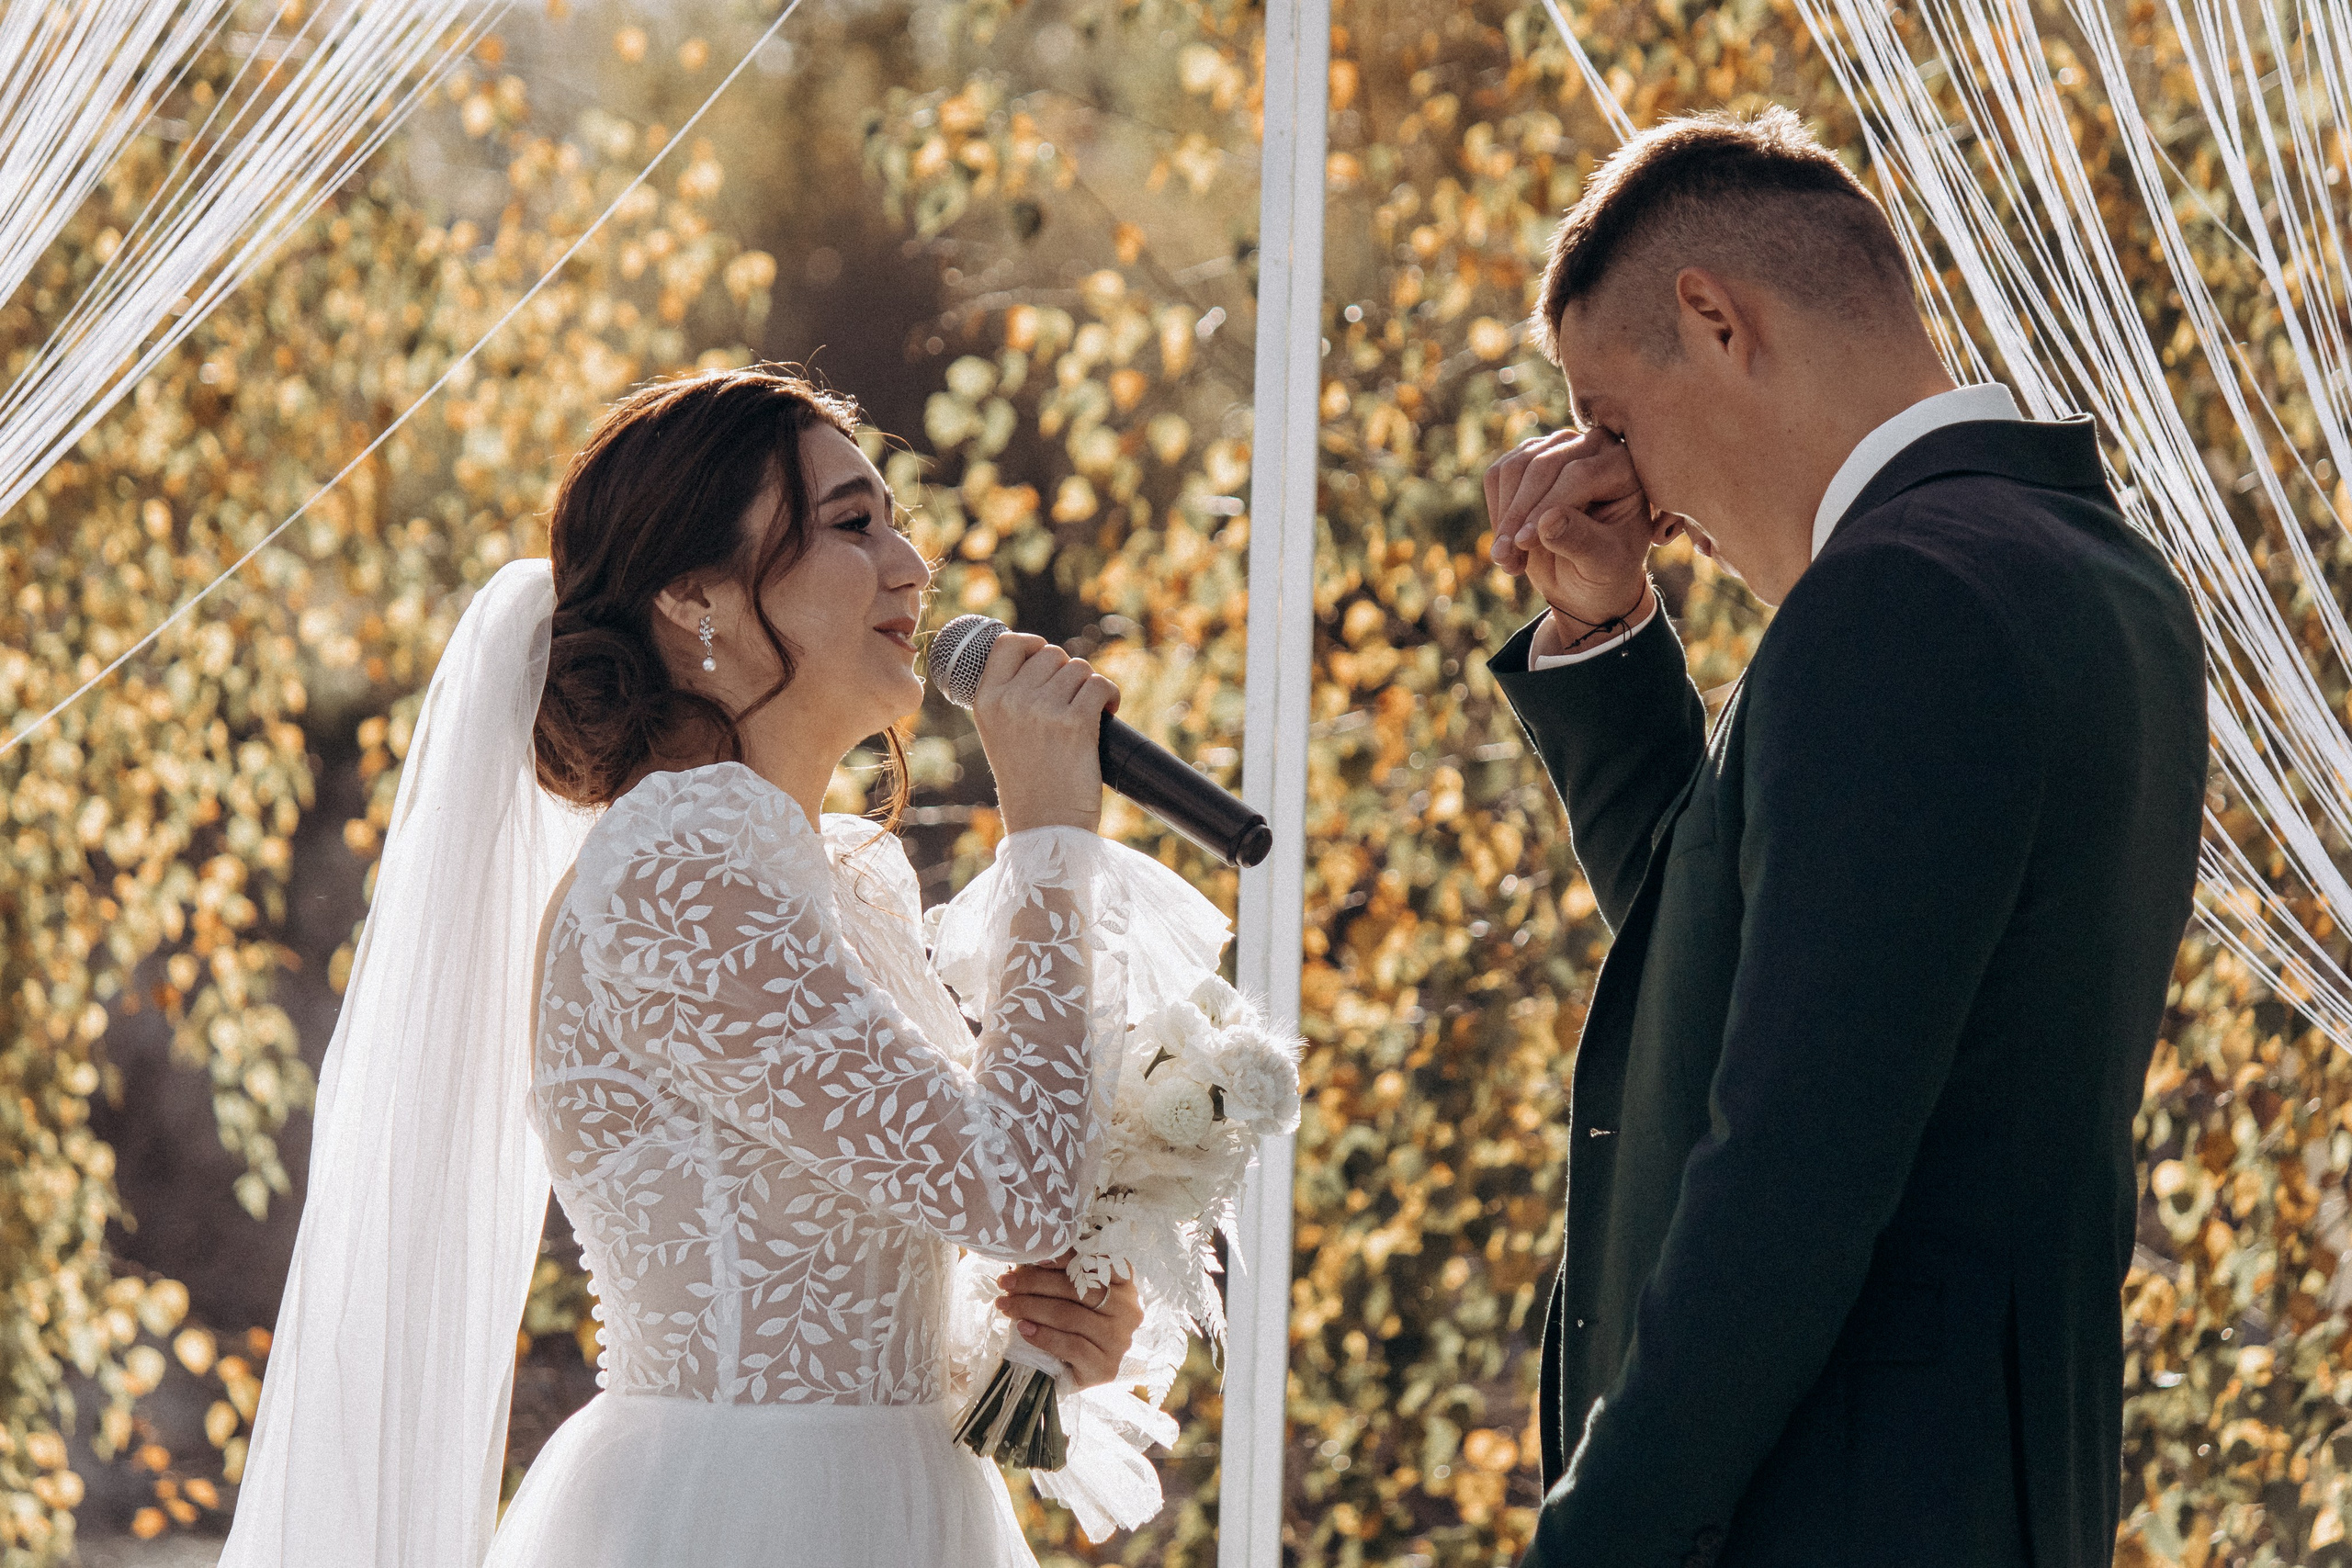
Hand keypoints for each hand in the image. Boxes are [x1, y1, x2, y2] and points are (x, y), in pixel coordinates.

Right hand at [970, 632, 1118, 834]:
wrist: (1044, 826)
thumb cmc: (1028, 783)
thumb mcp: (1000, 735)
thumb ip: (1011, 697)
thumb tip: (1041, 656)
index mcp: (986, 701)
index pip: (1006, 643)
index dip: (1032, 644)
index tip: (1046, 657)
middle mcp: (1010, 701)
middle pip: (1051, 654)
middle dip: (1067, 674)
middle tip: (1071, 702)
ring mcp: (1042, 710)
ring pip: (1079, 669)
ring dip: (1089, 687)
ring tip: (1088, 713)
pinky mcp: (1075, 723)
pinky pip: (1100, 685)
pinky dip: (1110, 696)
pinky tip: (1108, 713)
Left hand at [995, 1254, 1143, 1389]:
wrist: (1075, 1374)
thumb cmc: (1073, 1328)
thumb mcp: (1072, 1297)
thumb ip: (1062, 1276)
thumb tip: (1030, 1258)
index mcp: (1124, 1285)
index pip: (1096, 1263)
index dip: (1065, 1258)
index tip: (1033, 1257)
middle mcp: (1128, 1310)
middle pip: (1078, 1289)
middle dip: (1035, 1283)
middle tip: (1006, 1282)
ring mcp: (1119, 1340)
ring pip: (1070, 1316)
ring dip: (1032, 1308)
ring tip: (1006, 1305)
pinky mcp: (1106, 1367)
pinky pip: (1071, 1345)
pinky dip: (1043, 1335)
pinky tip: (1023, 1329)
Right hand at [1485, 428, 1677, 641]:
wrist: (1587, 575)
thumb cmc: (1607, 569)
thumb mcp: (1603, 564)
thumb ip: (1581, 542)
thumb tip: (1547, 522)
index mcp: (1624, 467)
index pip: (1579, 475)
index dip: (1547, 506)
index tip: (1523, 543)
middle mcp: (1592, 447)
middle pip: (1543, 466)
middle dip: (1520, 513)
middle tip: (1506, 557)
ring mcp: (1557, 448)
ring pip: (1514, 468)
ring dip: (1504, 517)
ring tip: (1507, 559)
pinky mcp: (1527, 458)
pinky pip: (1497, 476)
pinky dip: (1496, 513)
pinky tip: (1505, 546)